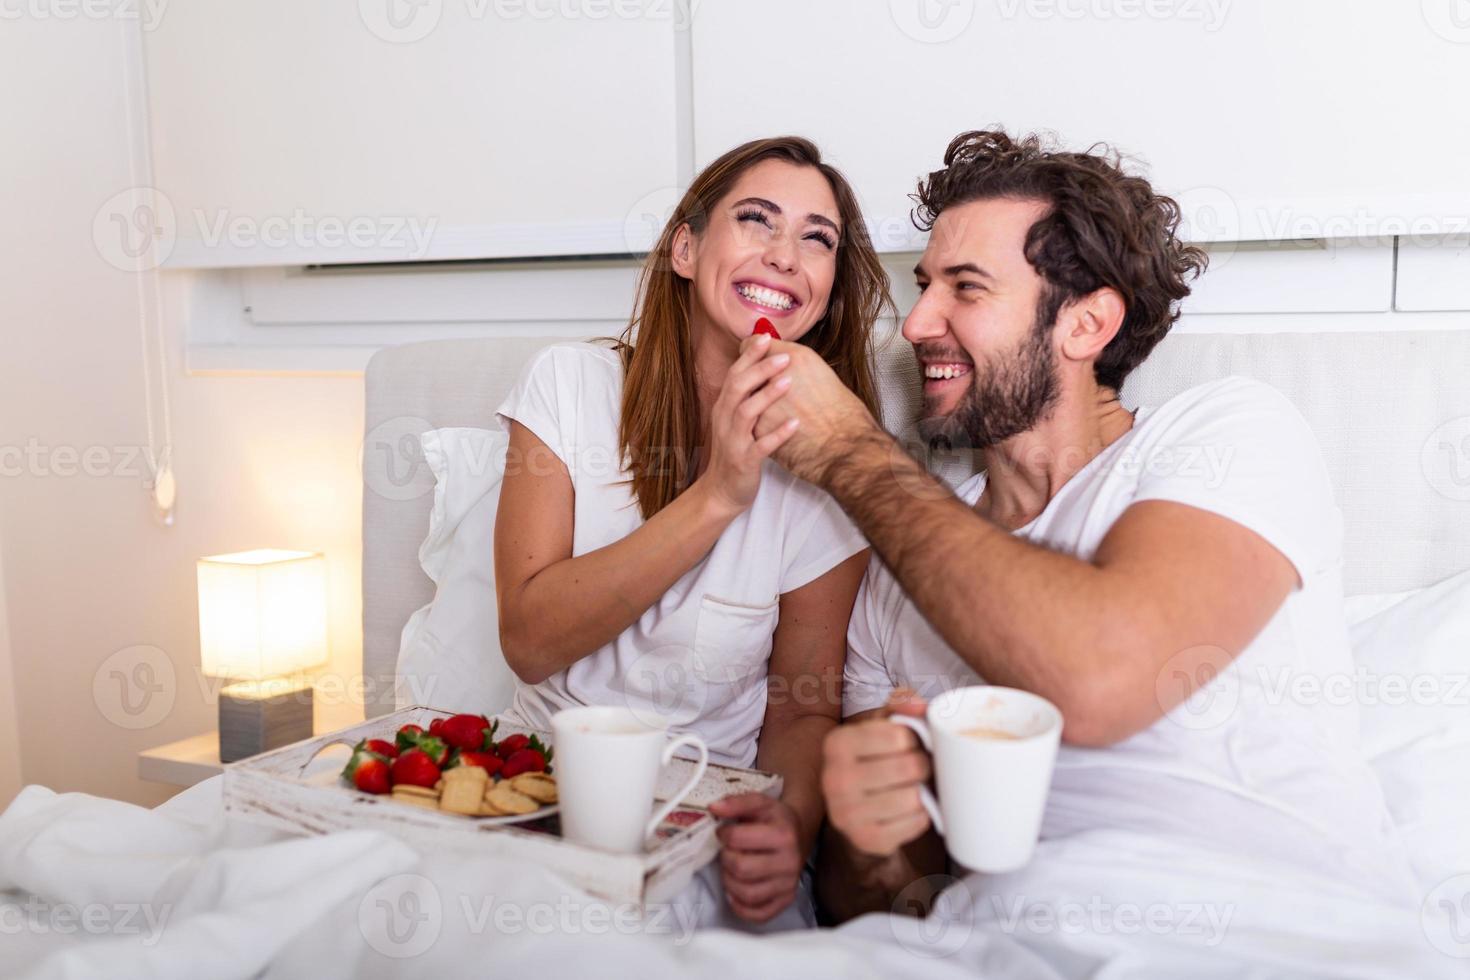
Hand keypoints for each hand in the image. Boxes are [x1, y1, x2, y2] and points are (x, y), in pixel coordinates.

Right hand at [694, 334, 800, 516]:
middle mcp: (724, 420)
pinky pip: (760, 446)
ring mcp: (733, 441)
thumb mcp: (736, 421)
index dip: (749, 356)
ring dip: (767, 396)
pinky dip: (778, 434)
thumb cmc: (735, 451)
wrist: (721, 491)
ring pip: (746, 413)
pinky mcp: (743, 461)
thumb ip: (746, 397)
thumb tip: (763, 369)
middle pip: (738, 387)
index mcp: (724, 408)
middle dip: (760, 369)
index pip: (734, 374)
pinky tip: (795, 424)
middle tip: (785, 356)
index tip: (766, 336)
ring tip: (789, 382)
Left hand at [709, 792, 804, 922]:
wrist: (799, 834)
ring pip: (746, 894)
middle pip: (741, 868)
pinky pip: (758, 915)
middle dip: (726, 859)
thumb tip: (714, 808)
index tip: (724, 832)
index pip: (737, 839)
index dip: (723, 834)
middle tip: (728, 852)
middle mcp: (789, 862)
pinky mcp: (786, 901)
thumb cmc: (774, 819)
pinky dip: (740, 906)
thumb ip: (736, 802)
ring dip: (730, 882)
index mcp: (783, 835)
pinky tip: (736, 891)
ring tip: (731, 869)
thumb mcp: (759, 803)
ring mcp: (789, 884)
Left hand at [737, 337, 879, 484]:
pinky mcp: (758, 428)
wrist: (844, 447)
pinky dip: (760, 425)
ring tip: (769, 409)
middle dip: (750, 377)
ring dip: (752, 402)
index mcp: (794, 357)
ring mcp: (763, 403)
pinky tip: (773, 429)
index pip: (753, 345)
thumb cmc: (842, 412)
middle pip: (746, 370)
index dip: (753, 353)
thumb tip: (778, 360)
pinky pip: (751, 422)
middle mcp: (775, 376)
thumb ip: (795, 363)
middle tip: (757, 384)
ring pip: (745, 398)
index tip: (754, 359)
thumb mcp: (821, 373)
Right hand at [821, 691, 932, 856]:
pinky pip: (915, 823)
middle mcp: (834, 778)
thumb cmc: (876, 760)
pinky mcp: (865, 840)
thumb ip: (901, 705)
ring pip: (914, 798)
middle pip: (911, 766)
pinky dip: (921, 816)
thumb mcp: (882, 727)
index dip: (915, 739)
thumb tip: (917, 705)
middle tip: (917, 768)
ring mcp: (846, 813)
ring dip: (923, 792)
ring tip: (913, 788)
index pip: (900, 736)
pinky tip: (908, 810)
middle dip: (923, 766)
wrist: (857, 811)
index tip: (908, 745)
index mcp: (837, 743)